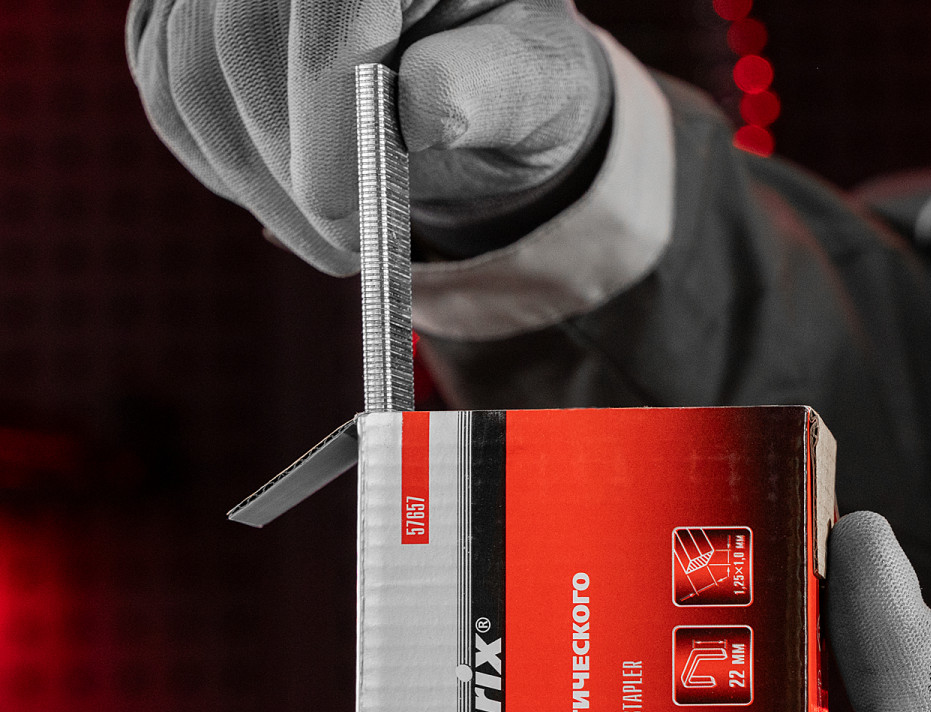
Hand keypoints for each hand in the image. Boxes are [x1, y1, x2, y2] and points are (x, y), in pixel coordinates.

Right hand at [125, 0, 609, 273]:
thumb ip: (494, 87)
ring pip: (190, 78)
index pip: (328, 4)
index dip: (328, 115)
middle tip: (350, 249)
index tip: (350, 215)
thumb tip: (428, 111)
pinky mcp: (185, 14)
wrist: (471, 80)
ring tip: (332, 234)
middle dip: (293, 171)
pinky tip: (291, 188)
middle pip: (238, 44)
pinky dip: (227, 166)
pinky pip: (169, 96)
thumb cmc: (512, 77)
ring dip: (259, 186)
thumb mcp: (540, 85)